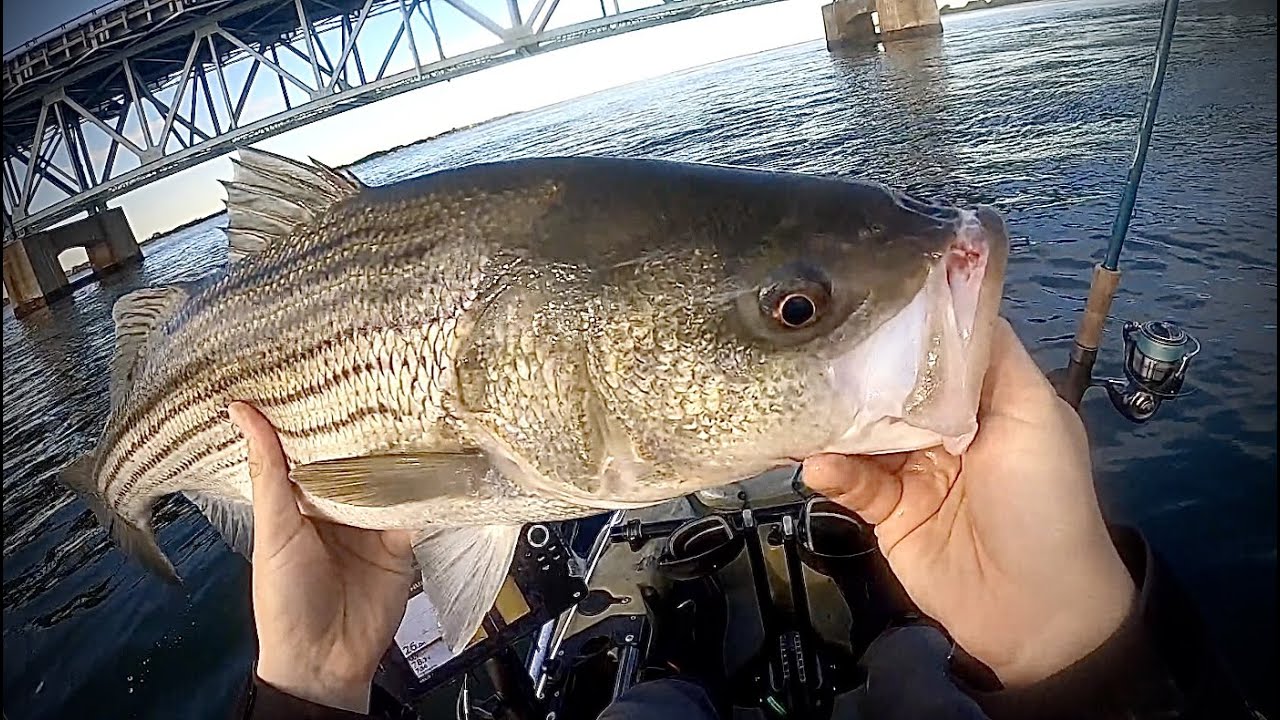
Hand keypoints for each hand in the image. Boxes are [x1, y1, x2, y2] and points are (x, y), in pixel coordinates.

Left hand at [229, 402, 416, 712]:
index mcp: (300, 500)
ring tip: (415, 404)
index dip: (318, 413)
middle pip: (356, 457)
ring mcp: (372, 523)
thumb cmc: (285, 600)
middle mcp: (338, 506)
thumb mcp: (274, 530)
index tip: (326, 366)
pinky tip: (436, 458)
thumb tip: (241, 411)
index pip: (312, 446)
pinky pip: (416, 507)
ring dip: (399, 452)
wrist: (325, 661)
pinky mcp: (402, 541)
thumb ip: (268, 472)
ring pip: (389, 477)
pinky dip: (424, 488)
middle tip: (383, 373)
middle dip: (367, 427)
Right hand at [803, 319, 1134, 687]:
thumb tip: (955, 294)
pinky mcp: (888, 513)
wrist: (1038, 609)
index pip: (937, 350)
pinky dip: (832, 471)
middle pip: (891, 387)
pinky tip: (819, 464)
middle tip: (810, 346)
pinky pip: (853, 483)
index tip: (859, 292)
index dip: (905, 325)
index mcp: (985, 399)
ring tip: (802, 405)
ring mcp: (914, 471)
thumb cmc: (1045, 501)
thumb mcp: (1035, 414)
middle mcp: (947, 428)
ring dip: (834, 422)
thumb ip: (994, 358)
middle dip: (856, 371)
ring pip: (862, 433)